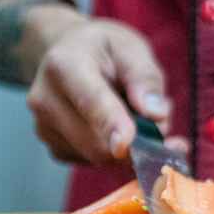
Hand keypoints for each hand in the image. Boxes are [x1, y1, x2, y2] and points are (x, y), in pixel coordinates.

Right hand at [24, 5, 185, 163]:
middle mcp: (46, 99)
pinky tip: (122, 131)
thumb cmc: (106, 51)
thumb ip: (145, 78)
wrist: (71, 55)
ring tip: (140, 119)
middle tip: (168, 132)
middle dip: (137, 143)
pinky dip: (118, 156)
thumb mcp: (132, 48)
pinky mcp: (56, 149)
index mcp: (64, 65)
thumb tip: (156, 114)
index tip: (127, 143)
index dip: (110, 124)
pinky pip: (96, 164)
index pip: (90, 101)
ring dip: (131, 150)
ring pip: (100, 158)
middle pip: (96, 142)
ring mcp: (45, 128)